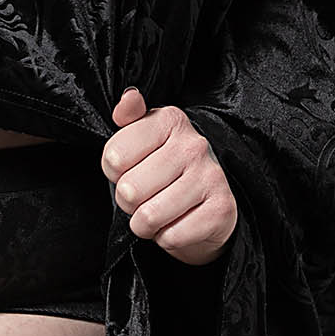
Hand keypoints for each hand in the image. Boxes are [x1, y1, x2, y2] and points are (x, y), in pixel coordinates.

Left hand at [102, 86, 237, 266]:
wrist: (208, 204)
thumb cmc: (165, 170)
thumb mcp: (143, 138)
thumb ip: (129, 118)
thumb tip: (129, 98)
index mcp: (170, 121)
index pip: (113, 158)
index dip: (113, 173)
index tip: (130, 170)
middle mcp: (193, 145)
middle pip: (128, 190)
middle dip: (129, 203)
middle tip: (146, 196)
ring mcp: (211, 176)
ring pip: (148, 216)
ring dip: (146, 224)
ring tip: (159, 211)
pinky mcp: (221, 209)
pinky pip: (171, 236)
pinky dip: (168, 238)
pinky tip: (179, 222)